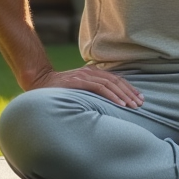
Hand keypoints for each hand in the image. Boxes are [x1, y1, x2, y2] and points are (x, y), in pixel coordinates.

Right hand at [28, 66, 143, 107]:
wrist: (39, 82)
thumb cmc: (60, 90)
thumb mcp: (80, 89)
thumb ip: (93, 91)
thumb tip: (109, 103)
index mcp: (93, 73)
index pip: (116, 80)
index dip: (129, 89)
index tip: (140, 98)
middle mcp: (91, 72)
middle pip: (116, 82)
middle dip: (130, 93)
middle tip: (140, 104)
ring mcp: (84, 76)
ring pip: (110, 85)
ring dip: (123, 96)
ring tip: (133, 106)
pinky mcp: (78, 82)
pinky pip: (99, 88)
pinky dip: (111, 95)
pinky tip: (119, 103)